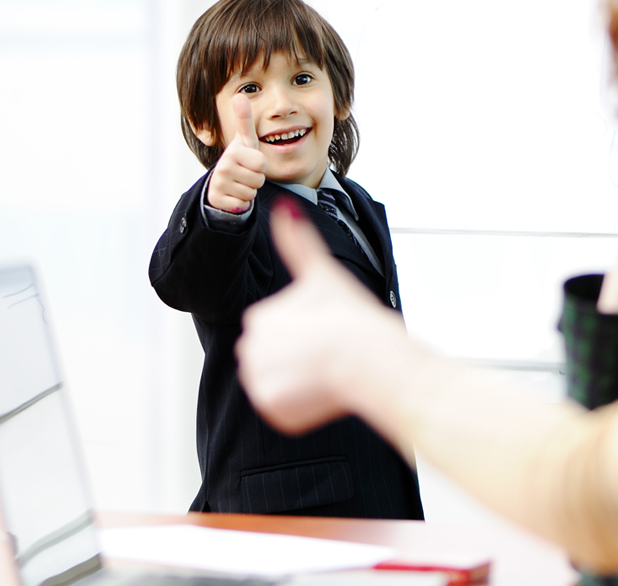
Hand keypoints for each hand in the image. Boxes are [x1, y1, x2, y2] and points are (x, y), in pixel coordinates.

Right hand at [208, 94, 265, 212]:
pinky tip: (234, 194)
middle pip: (258, 180)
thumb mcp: (245, 140)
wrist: (222, 181)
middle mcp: (223, 167)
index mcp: (233, 152)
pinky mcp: (217, 200)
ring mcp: (219, 184)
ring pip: (251, 194)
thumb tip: (239, 95)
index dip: (260, 165)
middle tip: (245, 173)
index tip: (250, 161)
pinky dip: (241, 203)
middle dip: (255, 179)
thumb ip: (244, 119)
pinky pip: (242, 205)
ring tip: (240, 182)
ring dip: (249, 191)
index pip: (261, 164)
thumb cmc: (240, 158)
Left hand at [235, 198, 409, 433]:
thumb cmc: (351, 317)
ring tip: (327, 372)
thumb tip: (283, 206)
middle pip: (278, 358)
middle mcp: (249, 349)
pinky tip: (322, 392)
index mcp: (258, 317)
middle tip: (330, 353)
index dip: (307, 332)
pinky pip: (286, 410)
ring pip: (282, 384)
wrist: (367, 360)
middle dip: (301, 359)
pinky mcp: (272, 408)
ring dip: (302, 382)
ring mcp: (258, 381)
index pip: (279, 331)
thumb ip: (298, 242)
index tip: (326, 330)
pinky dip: (304, 406)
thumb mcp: (323, 274)